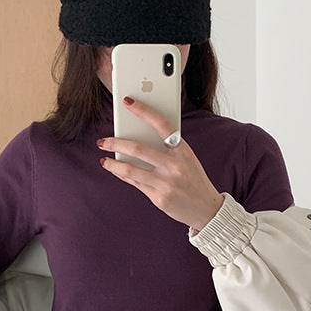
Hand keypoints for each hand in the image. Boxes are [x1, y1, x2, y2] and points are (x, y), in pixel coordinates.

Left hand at [97, 96, 224, 230]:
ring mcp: (167, 183)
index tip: (127, 102)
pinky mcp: (159, 198)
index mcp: (183, 151)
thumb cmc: (193, 179)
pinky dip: (122, 175)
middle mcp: (175, 166)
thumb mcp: (186, 159)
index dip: (144, 111)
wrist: (207, 209)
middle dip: (115, 143)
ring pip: (131, 169)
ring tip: (104, 160)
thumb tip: (136, 137)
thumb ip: (167, 149)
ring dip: (112, 164)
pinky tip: (115, 170)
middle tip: (103, 141)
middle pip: (138, 149)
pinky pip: (135, 183)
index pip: (162, 125)